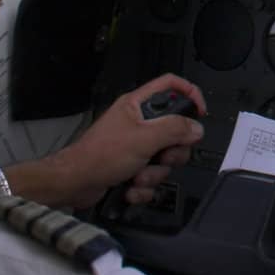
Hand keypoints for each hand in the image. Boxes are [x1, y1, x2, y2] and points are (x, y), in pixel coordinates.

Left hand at [6, 74, 206, 209]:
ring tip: (137, 176)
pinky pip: (153, 177)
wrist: (74, 185)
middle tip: (162, 156)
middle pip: (175, 130)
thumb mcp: (143, 138)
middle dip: (172, 151)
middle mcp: (138, 123)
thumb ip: (174, 129)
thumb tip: (196, 128)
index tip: (199, 113)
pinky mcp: (132, 168)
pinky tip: (130, 188)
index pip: (171, 85)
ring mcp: (135, 147)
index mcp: (138, 106)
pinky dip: (144, 187)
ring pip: (165, 158)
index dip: (190, 94)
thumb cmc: (99, 155)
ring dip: (154, 173)